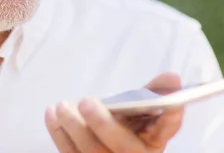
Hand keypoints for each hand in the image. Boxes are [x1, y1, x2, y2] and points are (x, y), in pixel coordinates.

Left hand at [45, 73, 183, 152]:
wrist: (107, 150)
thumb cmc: (125, 129)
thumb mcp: (141, 114)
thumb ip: (153, 92)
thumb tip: (172, 77)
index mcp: (152, 142)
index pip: (166, 131)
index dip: (170, 121)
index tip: (170, 107)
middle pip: (123, 148)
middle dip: (103, 124)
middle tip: (86, 102)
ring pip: (92, 152)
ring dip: (74, 128)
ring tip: (62, 106)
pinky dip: (58, 134)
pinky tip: (51, 114)